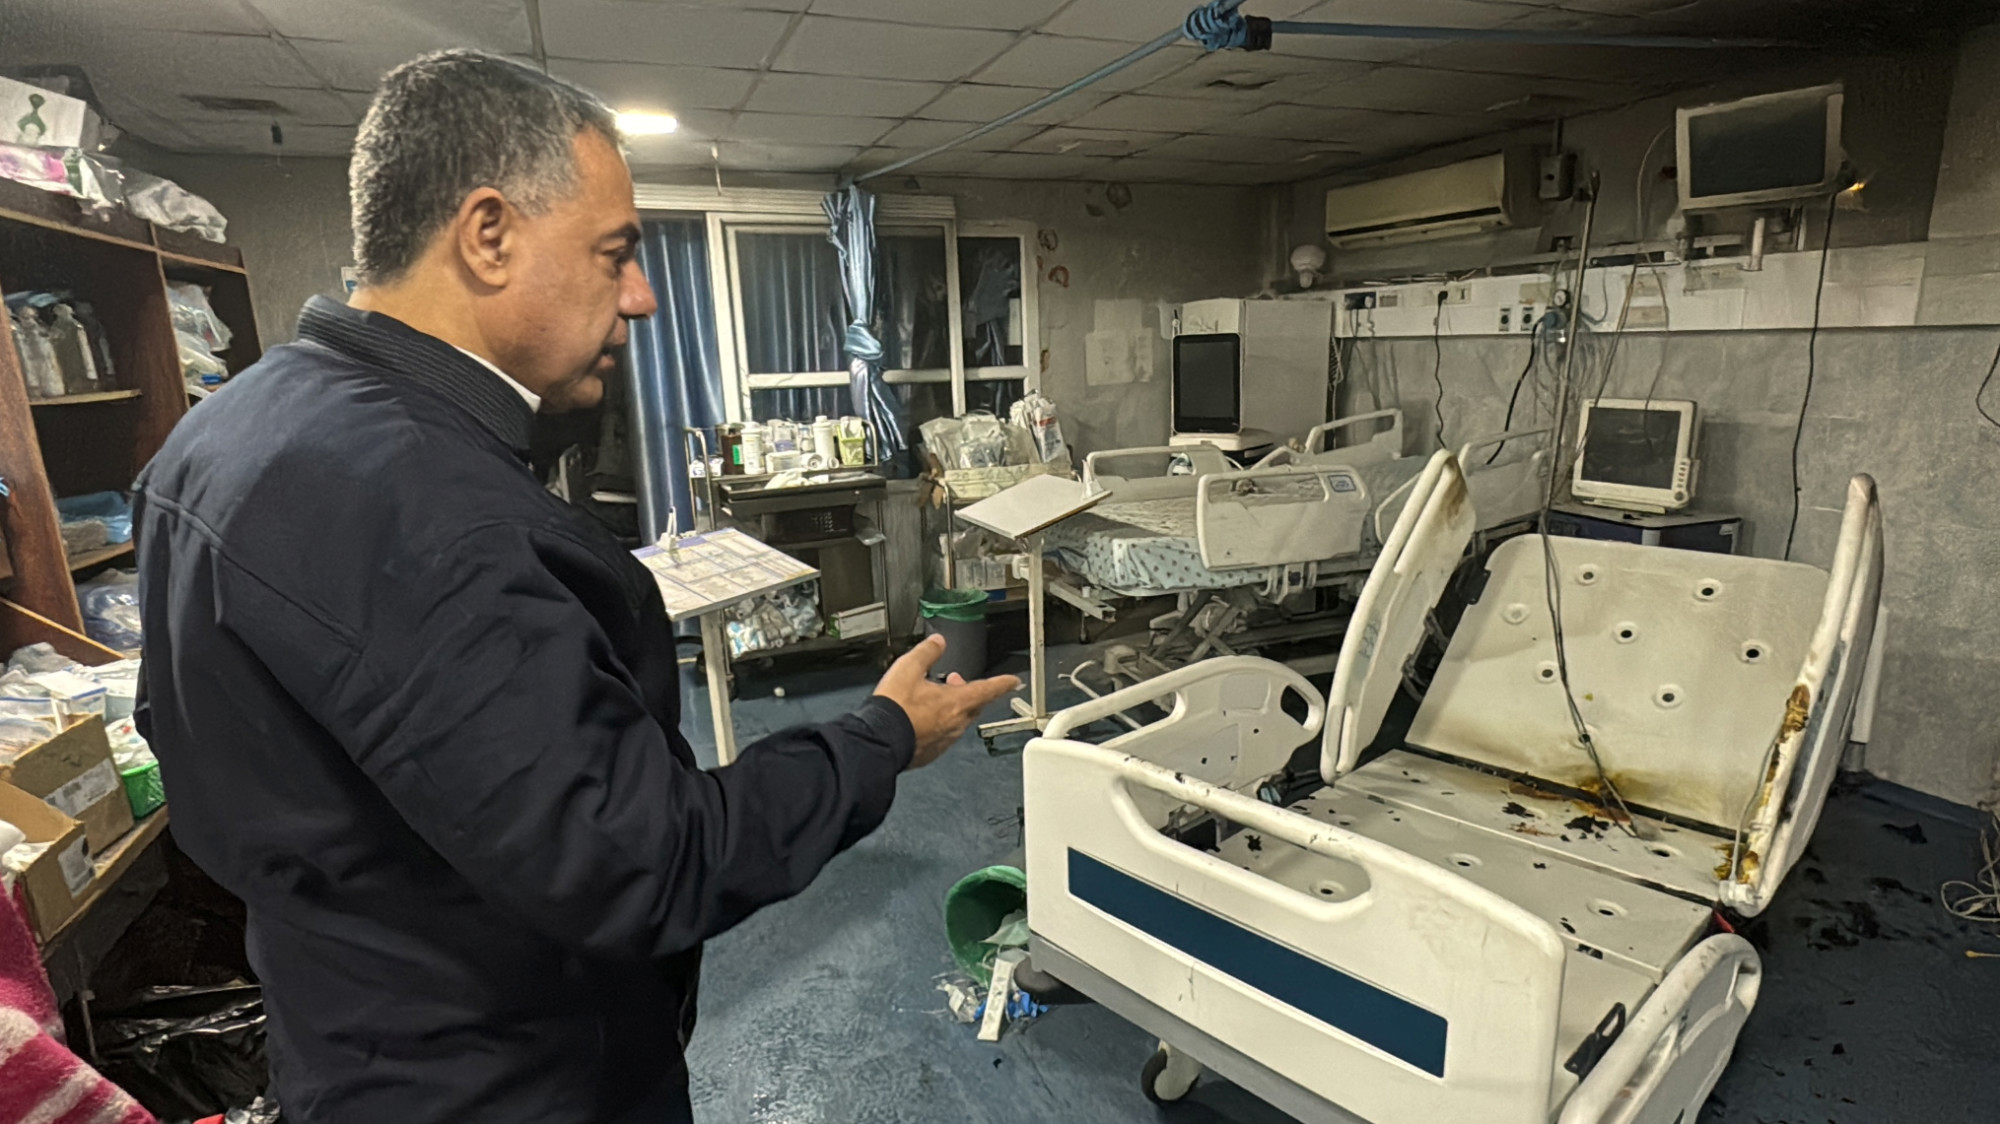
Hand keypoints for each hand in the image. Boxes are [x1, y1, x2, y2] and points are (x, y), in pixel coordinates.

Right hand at [872, 635, 1020, 769]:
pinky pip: (940, 736)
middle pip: (972, 706)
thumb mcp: (908, 668)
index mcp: (956, 702)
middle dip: (967, 692)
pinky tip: (920, 720)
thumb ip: (927, 652)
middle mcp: (955, 723)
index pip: (988, 689)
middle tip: (955, 682)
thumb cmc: (894, 709)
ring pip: (956, 721)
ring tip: (934, 698)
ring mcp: (943, 741)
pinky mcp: (930, 753)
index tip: (1014, 681)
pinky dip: (935, 725)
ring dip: (950, 708)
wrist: (877, 741)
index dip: (1003, 683)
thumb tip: (938, 642)